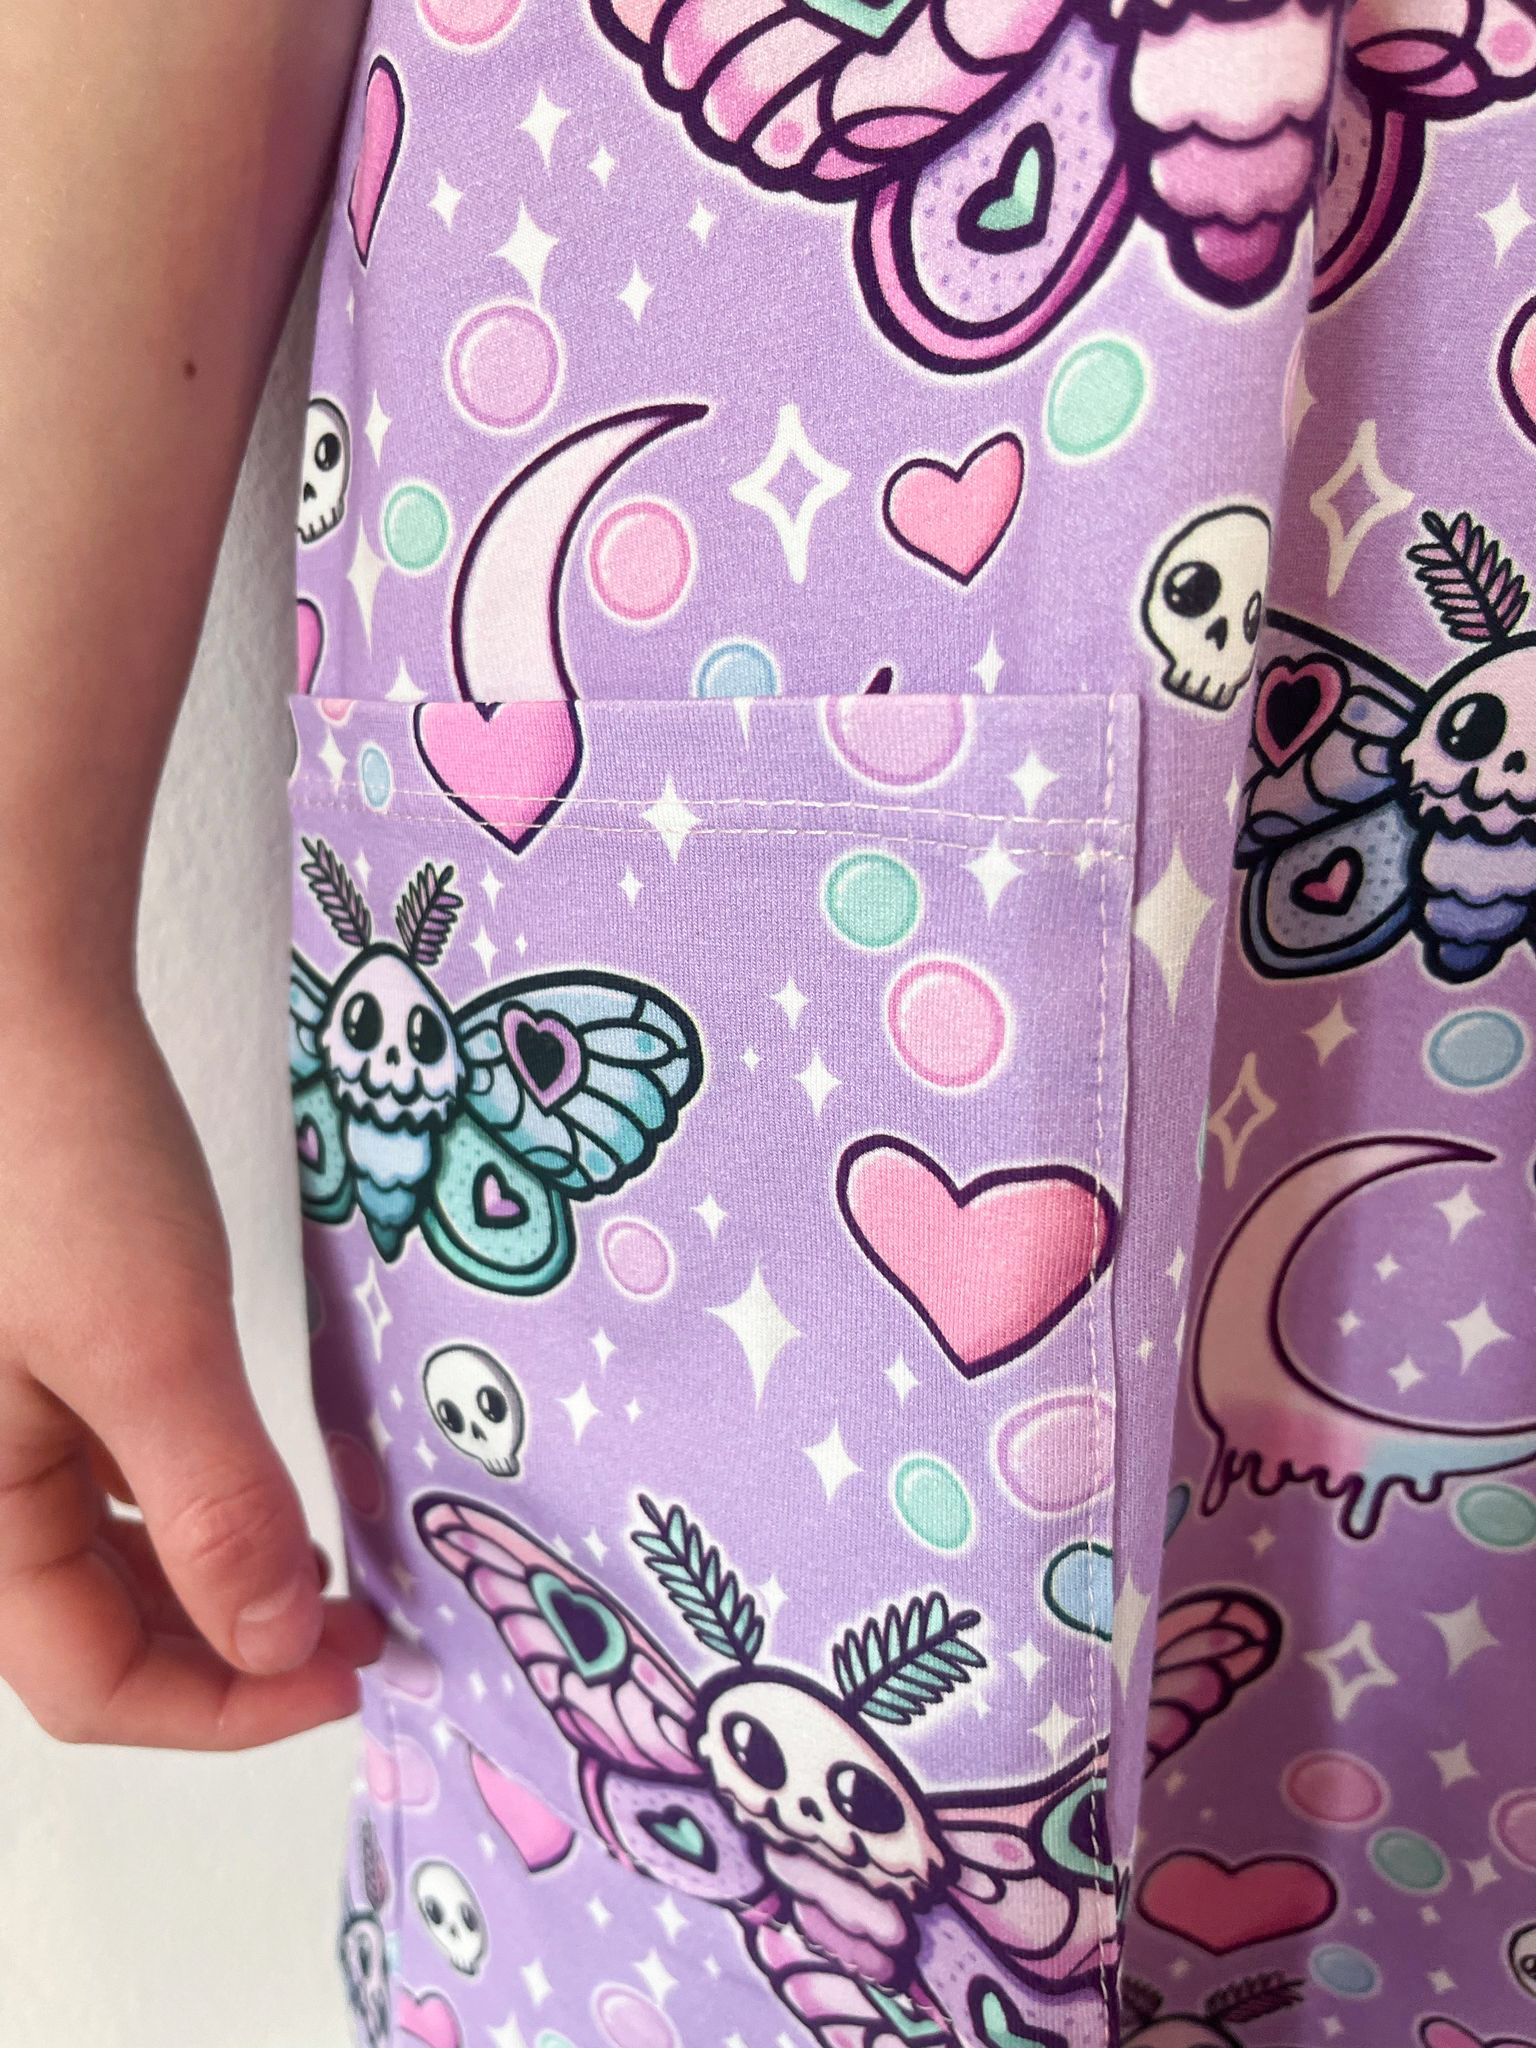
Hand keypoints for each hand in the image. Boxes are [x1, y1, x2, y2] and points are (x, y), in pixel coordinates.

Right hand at [0, 992, 382, 1747]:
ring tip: (332, 1566)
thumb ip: (215, 1508)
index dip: (228, 1706)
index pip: (89, 1681)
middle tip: (357, 1629)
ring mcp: (5, 1418)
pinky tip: (270, 1476)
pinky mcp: (39, 1357)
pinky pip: (117, 1470)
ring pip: (113, 1554)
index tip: (349, 1670)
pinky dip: (200, 1495)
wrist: (14, 1005)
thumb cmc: (53, 1161)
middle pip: (98, 1629)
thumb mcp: (148, 1347)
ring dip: (222, 1575)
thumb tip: (281, 1642)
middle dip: (233, 1648)